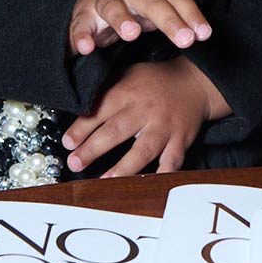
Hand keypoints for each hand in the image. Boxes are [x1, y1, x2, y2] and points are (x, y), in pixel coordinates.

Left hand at [63, 56, 227, 175]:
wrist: (194, 83)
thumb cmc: (154, 81)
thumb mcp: (127, 75)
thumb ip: (104, 89)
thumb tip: (75, 105)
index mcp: (128, 92)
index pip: (100, 111)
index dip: (81, 128)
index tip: (67, 143)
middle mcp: (145, 110)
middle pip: (117, 131)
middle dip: (93, 149)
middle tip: (75, 163)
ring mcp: (164, 127)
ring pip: (142, 150)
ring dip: (123, 168)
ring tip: (104, 181)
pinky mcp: (180, 140)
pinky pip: (172, 162)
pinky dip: (162, 176)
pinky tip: (149, 187)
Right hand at [69, 0, 210, 54]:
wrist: (94, 0)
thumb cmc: (134, 5)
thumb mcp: (157, 6)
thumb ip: (177, 17)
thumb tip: (203, 34)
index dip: (190, 14)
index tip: (204, 35)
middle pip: (149, 0)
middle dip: (168, 20)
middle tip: (185, 40)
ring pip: (112, 6)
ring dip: (121, 19)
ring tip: (132, 35)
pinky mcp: (82, 16)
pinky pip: (81, 25)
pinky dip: (82, 35)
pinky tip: (87, 48)